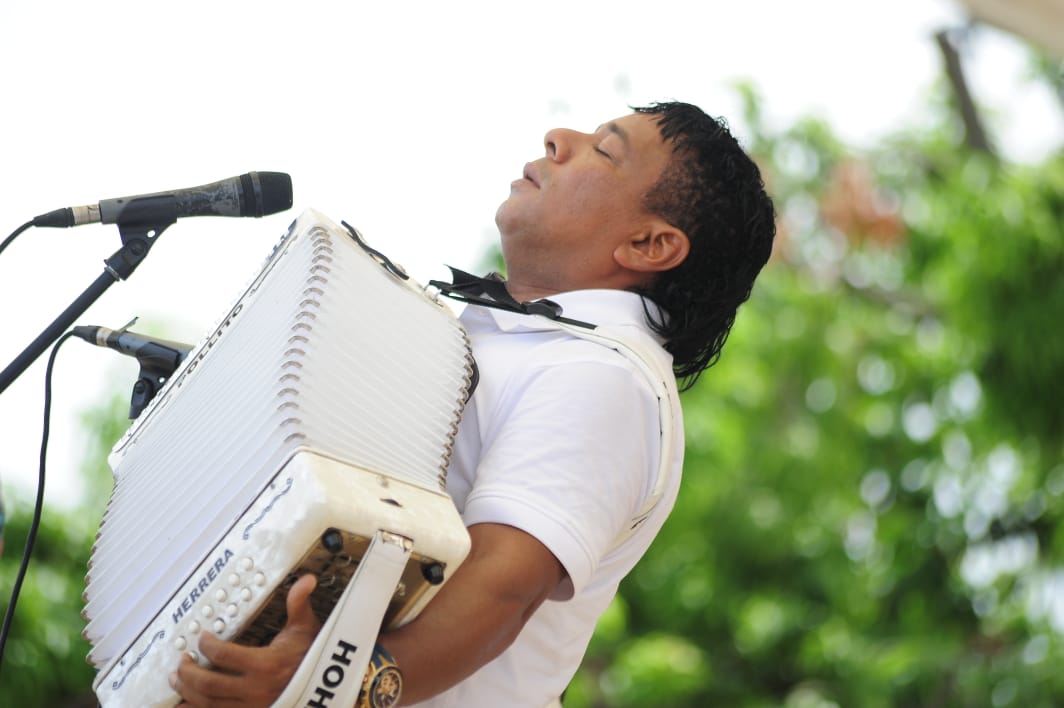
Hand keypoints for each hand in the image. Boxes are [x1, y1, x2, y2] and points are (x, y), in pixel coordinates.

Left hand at [171, 574, 320, 706]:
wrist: (326, 688)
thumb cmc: (313, 658)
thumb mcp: (306, 629)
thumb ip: (299, 604)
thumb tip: (306, 579)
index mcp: (265, 665)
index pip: (223, 655)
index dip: (206, 645)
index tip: (201, 637)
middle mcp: (255, 690)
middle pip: (208, 683)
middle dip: (188, 672)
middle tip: (181, 661)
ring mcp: (251, 707)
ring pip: (208, 704)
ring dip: (187, 692)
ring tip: (178, 680)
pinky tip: (184, 704)